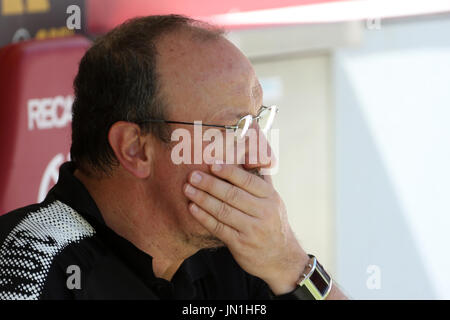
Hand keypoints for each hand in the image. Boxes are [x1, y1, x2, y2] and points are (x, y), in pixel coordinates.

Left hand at [183, 163, 309, 294]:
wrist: (280, 257)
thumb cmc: (271, 221)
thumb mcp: (272, 199)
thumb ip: (260, 178)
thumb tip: (249, 150)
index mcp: (270, 197)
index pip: (248, 181)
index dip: (229, 171)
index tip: (212, 164)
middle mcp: (264, 212)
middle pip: (233, 195)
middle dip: (210, 184)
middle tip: (193, 175)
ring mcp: (252, 229)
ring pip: (224, 211)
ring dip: (203, 199)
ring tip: (187, 189)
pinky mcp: (241, 244)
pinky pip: (219, 228)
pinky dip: (204, 217)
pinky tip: (192, 208)